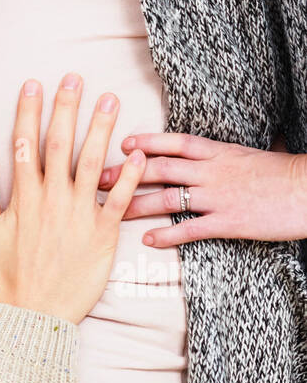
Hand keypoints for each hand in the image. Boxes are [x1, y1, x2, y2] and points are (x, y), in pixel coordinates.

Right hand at [0, 73, 145, 325]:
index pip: (25, 143)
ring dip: (102, 129)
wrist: (35, 315)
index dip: (29, 111)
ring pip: (93, 164)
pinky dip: (131, 177)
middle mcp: (51, 200)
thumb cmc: (9, 277)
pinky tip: (140, 154)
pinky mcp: (103, 236)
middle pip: (59, 144)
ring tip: (110, 100)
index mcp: (23, 198)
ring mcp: (79, 216)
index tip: (34, 83)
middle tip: (75, 77)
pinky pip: (120, 201)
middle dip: (67, 107)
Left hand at [97, 131, 306, 245]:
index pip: (174, 142)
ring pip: (168, 198)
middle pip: (160, 168)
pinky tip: (149, 241)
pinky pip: (191, 229)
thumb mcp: (249, 155)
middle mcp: (213, 171)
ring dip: (137, 205)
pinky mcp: (229, 223)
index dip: (146, 142)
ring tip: (112, 212)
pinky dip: (168, 235)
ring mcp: (219, 197)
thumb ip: (223, 155)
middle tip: (98, 179)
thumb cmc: (284, 173)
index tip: (122, 145)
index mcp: (218, 151)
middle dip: (127, 174)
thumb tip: (207, 152)